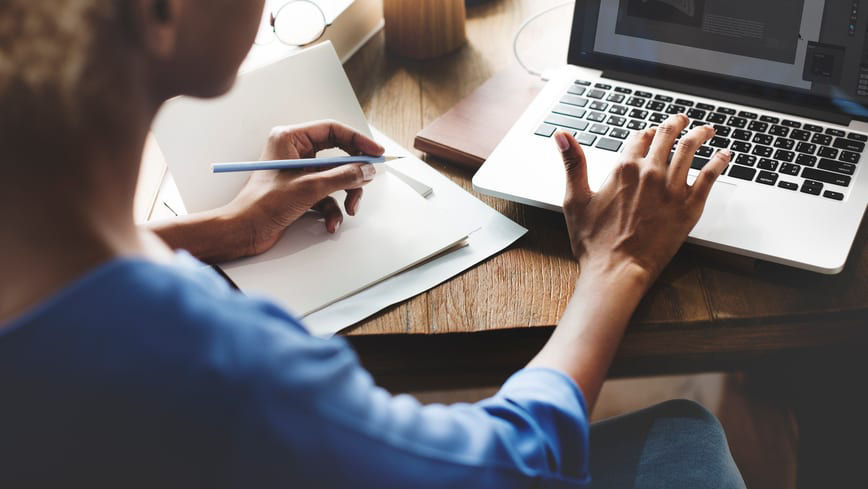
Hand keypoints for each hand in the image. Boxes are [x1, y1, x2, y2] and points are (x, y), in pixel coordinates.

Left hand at [225, 120, 384, 255]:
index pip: (332, 131)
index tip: (376, 153)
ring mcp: (298, 173)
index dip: (357, 141)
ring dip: (345, 195)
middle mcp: (294, 152)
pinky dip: (332, 210)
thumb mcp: (310, 187)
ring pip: (335, 178)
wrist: (244, 231)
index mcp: (290, 139)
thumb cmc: (263, 204)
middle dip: (352, 174)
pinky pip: (326, 196)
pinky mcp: (300, 192)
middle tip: (366, 181)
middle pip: (337, 156)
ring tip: (349, 209)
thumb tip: (366, 170)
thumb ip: (342, 176)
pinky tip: (330, 223)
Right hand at [556, 113, 729, 283]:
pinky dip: (719, 161)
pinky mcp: (689, 206)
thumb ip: (572, 163)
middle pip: (667, 136)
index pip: (639, 138)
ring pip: (691, 149)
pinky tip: (725, 155)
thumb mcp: (575, 199)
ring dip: (700, 134)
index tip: (649, 133)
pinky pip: (710, 176)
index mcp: (623, 169)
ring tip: (707, 130)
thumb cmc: (594, 242)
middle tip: (682, 120)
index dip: (644, 133)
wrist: (617, 270)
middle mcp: (650, 173)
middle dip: (676, 124)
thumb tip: (562, 136)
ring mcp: (672, 189)